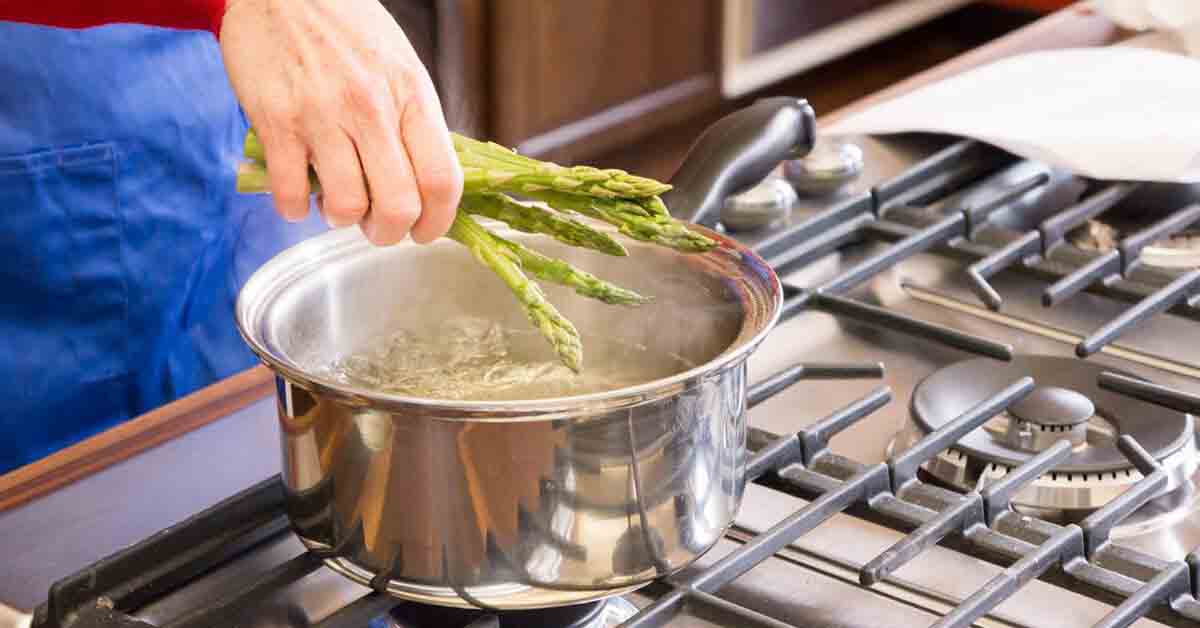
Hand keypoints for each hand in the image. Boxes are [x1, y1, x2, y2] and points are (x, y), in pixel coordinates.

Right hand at [219, 0, 462, 244]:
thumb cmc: (347, 28)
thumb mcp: (400, 66)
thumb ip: (414, 121)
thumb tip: (428, 183)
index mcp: (412, 95)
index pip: (442, 180)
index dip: (438, 222)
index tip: (424, 233)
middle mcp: (372, 108)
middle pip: (398, 205)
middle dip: (389, 234)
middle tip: (378, 228)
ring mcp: (322, 116)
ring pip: (346, 207)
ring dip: (342, 219)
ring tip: (336, 202)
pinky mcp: (276, 122)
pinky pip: (290, 194)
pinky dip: (295, 209)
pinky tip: (299, 192)